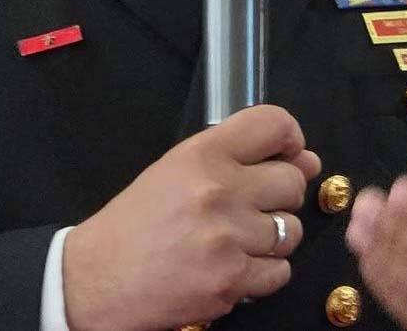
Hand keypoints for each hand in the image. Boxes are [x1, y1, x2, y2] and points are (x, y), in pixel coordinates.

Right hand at [63, 104, 321, 330]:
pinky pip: (281, 271)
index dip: (291, 138)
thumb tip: (305, 160)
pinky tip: (235, 265)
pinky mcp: (232, 281)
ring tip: (238, 239)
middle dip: (282, 195)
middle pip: (292, 181)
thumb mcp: (175, 168)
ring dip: (273, 237)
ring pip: (291, 230)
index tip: (290, 153)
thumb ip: (234, 158)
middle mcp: (219, 190)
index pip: (274, 125)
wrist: (100, 277)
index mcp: (202, 154)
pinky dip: (264, 272)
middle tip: (253, 206)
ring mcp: (228, 238)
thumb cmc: (137, 220)